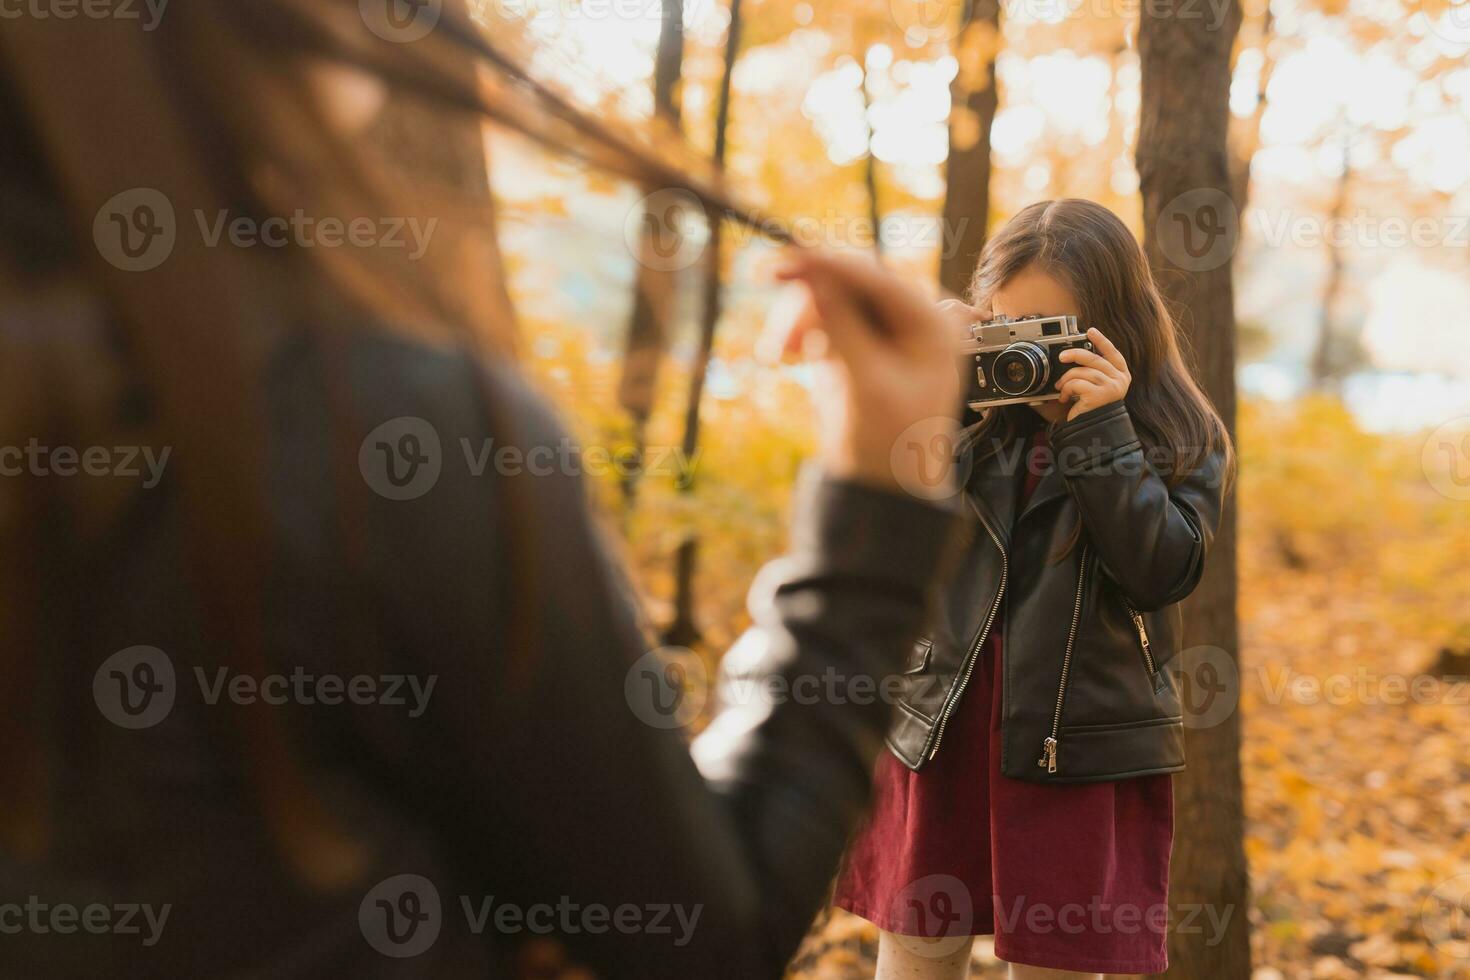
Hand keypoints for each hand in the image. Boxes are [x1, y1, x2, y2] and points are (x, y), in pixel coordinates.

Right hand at [763, 250, 963, 496]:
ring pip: (830, 297)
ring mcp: (882, 329)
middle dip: (809, 302)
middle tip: (778, 339)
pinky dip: (801, 330)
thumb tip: (816, 280)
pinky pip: (822, 317)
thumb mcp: (865, 385)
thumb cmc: (890, 445)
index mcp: (930, 326)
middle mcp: (910, 320)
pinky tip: (788, 354)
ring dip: (798, 318)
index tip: (786, 262)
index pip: (877, 279)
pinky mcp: (857, 341)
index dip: (829, 266)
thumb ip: (842, 328)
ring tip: (777, 354)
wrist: (881, 488)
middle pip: (850, 282)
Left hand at [1056, 327, 1129, 420]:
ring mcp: (1111, 387)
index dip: (1102, 341)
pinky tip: (1065, 398)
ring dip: (1067, 379)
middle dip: (1075, 355)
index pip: (1113, 353)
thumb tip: (1076, 356)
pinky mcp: (1099, 395)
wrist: (1094, 432)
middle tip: (1062, 357)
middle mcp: (1120, 380)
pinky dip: (1066, 389)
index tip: (1090, 330)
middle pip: (1095, 359)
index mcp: (1121, 375)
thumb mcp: (1097, 388)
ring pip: (1083, 371)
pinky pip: (1077, 383)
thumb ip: (1094, 372)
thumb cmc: (1094, 409)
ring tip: (1062, 389)